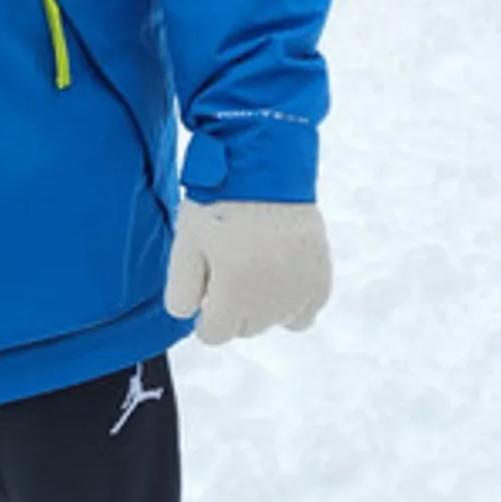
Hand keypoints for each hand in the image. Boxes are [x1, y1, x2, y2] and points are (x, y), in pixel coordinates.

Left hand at [163, 199, 330, 344]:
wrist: (265, 167)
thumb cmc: (220, 203)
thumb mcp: (185, 244)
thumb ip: (181, 291)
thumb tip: (190, 316)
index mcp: (234, 295)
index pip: (213, 335)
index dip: (204, 311)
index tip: (207, 283)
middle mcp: (270, 302)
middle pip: (244, 328)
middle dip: (232, 306)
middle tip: (229, 263)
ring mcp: (299, 291)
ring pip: (274, 321)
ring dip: (261, 304)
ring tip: (255, 262)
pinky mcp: (319, 278)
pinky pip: (305, 314)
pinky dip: (292, 303)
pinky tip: (280, 278)